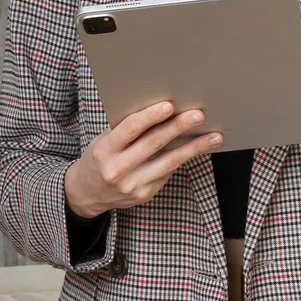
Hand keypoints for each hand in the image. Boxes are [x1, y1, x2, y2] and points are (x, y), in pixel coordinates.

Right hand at [63, 100, 220, 218]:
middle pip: (153, 144)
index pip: (130, 129)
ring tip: (213, 136)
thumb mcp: (104, 141)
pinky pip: (168, 172)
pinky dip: (185, 158)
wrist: (87, 193)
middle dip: (178, 127)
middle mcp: (118, 170)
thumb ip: (126, 128)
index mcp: (104, 150)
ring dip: (194, 147)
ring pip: (169, 162)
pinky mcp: (145, 194)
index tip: (169, 105)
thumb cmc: (100, 158)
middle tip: (198, 115)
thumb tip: (162, 109)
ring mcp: (132, 185)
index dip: (150, 116)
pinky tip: (199, 148)